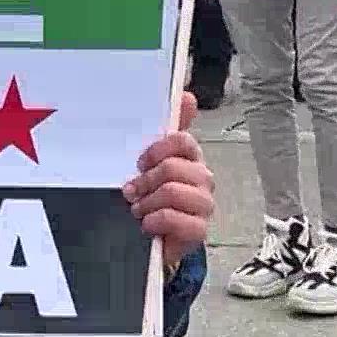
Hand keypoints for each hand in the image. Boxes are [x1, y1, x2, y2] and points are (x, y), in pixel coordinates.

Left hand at [122, 91, 214, 264]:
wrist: (156, 240)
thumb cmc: (154, 199)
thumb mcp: (152, 164)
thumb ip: (165, 131)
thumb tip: (187, 95)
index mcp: (191, 159)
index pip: (182, 141)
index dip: (157, 150)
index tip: (140, 162)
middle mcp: (202, 179)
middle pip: (172, 167)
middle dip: (145, 180)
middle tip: (132, 191)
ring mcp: (203, 205)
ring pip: (173, 192)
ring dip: (147, 203)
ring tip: (139, 210)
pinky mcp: (199, 230)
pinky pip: (175, 218)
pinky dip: (155, 221)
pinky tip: (147, 224)